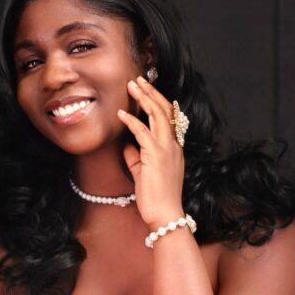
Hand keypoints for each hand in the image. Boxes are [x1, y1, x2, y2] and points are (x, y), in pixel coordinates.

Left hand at [116, 76, 186, 232]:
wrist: (164, 214)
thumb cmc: (156, 197)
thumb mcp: (144, 172)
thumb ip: (137, 156)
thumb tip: (127, 145)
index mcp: (173, 148)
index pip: (168, 117)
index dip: (158, 101)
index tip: (146, 90)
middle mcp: (173, 145)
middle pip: (165, 110)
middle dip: (151, 92)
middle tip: (138, 79)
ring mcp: (166, 149)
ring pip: (158, 115)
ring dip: (144, 98)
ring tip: (132, 85)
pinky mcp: (155, 156)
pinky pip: (143, 132)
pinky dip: (131, 121)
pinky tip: (121, 113)